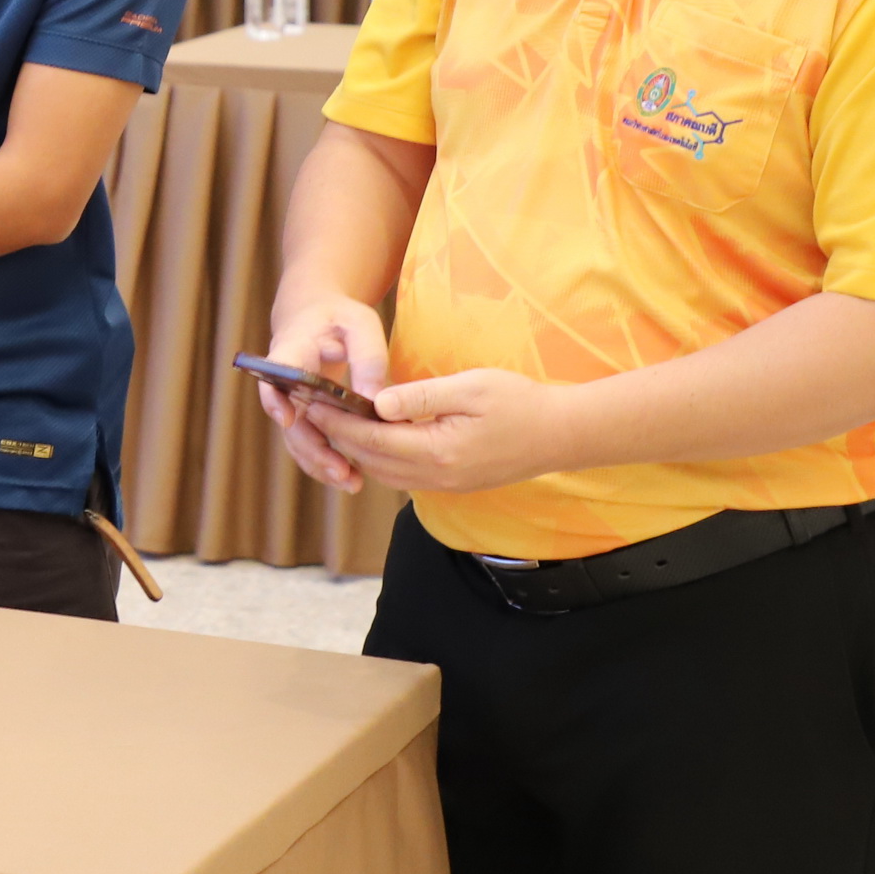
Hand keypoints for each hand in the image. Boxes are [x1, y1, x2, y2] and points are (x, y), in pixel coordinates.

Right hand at [253, 289, 390, 490]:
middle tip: (340, 469)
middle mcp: (283, 380)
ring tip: (350, 482)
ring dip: (319, 462)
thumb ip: (368, 358)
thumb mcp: (360, 324)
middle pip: (288, 419)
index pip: (276, 373)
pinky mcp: (302, 415)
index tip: (288, 418)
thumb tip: (374, 402)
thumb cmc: (340, 318)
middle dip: (312, 447)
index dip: (277, 397)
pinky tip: (349, 477)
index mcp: (292, 348)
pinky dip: (324, 461)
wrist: (317, 318)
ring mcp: (290, 400)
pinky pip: (306, 442)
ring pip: (296, 438)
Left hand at [311, 368, 579, 493]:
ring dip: (358, 450)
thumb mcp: (469, 388)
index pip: (371, 440)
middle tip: (313, 409)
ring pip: (384, 473)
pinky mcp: (452, 484)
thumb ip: (421, 397)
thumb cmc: (519, 403)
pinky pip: (403, 476)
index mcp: (438, 452)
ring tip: (336, 421)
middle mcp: (437, 477)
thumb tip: (377, 402)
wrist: (562, 434)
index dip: (338, 422)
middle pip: (370, 461)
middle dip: (339, 437)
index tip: (313, 402)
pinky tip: (374, 436)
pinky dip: (380, 459)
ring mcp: (445, 485)